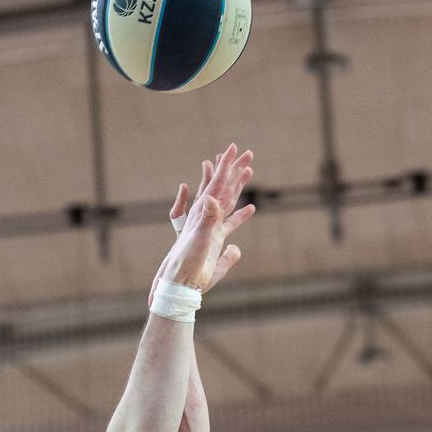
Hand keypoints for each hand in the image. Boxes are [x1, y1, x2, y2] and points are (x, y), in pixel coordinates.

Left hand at [153, 143, 253, 298]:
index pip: (218, 184)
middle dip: (236, 170)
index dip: (225, 166)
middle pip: (225, 187)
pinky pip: (231, 223)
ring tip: (249, 171)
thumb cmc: (185, 262)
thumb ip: (207, 219)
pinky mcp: (216, 241)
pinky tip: (250, 209)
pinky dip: (240, 215)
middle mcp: (208, 216)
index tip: (232, 148)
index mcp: (204, 213)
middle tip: (247, 153)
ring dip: (238, 186)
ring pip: (229, 200)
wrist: (181, 283)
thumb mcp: (198, 239)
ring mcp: (213, 227)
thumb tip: (212, 198)